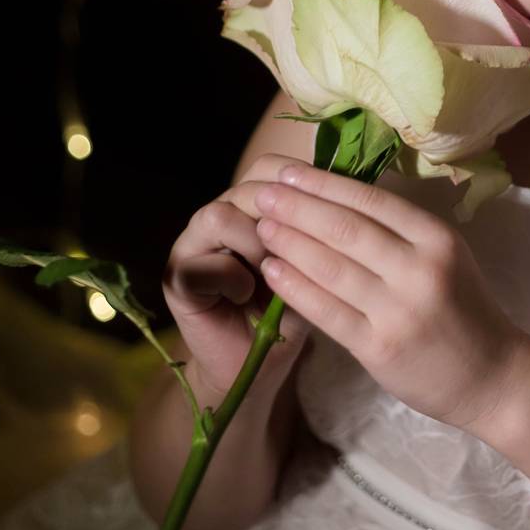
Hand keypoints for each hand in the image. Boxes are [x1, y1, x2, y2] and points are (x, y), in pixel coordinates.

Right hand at [163, 153, 315, 403]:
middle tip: (299, 248)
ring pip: (220, 215)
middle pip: (248, 187)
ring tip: (271, 271)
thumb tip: (352, 191)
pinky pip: (203, 262)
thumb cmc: (294, 308)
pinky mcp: (177, 276)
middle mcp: (220, 212)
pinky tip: (247, 295)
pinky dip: (232, 278)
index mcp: (253, 202)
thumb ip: (320, 228)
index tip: (327, 218)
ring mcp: (193, 241)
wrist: (260, 362)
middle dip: (280, 216)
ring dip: (254, 244)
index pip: (272, 168)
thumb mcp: (315, 262)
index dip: (301, 187)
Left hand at [251, 160, 526, 434]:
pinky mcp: (380, 348)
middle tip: (261, 193)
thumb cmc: (462, 309)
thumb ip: (400, 231)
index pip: (371, 200)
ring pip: (332, 267)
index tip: (288, 173)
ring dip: (290, 243)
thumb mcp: (445, 256)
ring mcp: (399, 310)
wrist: (492, 376)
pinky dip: (296, 288)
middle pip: (346, 229)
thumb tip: (339, 196)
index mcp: (437, 237)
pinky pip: (328, 311)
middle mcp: (419, 269)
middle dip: (297, 207)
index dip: (324, 184)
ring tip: (260, 226)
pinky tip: (273, 271)